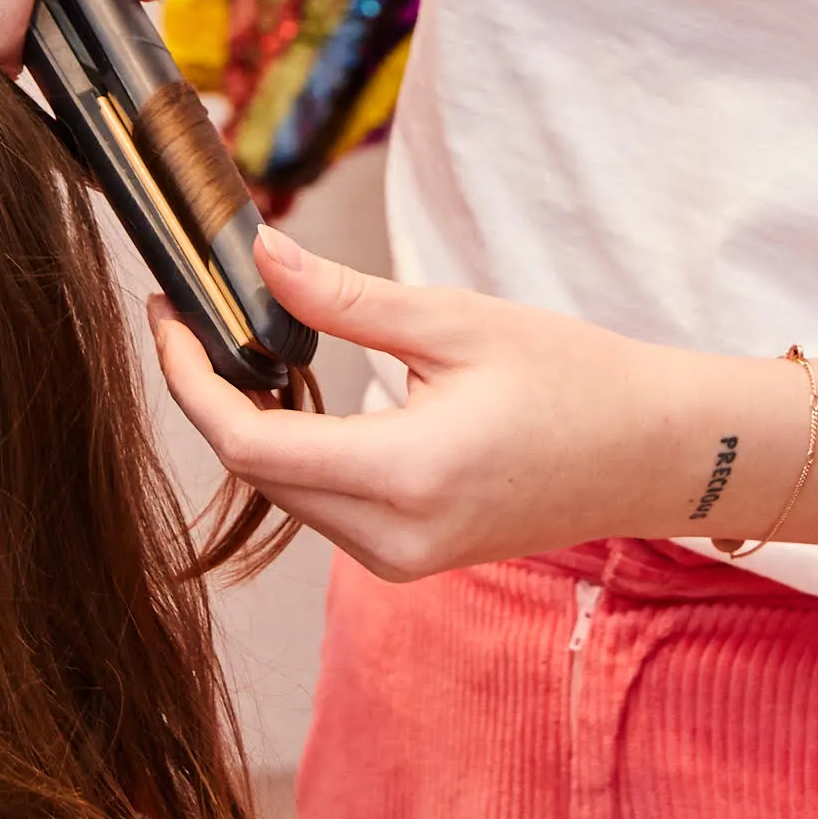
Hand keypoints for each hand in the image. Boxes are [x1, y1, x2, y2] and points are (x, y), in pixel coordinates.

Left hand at [151, 229, 784, 579]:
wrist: (652, 452)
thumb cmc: (573, 377)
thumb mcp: (457, 321)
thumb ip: (346, 299)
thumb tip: (260, 257)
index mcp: (404, 475)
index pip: (249, 441)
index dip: (188, 380)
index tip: (166, 314)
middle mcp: (391, 538)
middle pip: (255, 471)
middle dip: (210, 394)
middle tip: (192, 312)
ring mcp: (399, 561)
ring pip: (282, 494)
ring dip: (250, 422)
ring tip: (237, 342)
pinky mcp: (407, 560)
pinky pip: (321, 507)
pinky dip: (294, 450)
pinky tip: (294, 392)